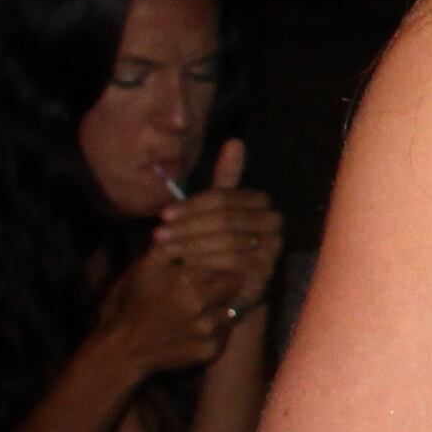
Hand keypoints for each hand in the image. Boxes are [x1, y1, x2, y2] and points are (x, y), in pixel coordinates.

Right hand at [95, 238, 239, 375]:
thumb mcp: (145, 267)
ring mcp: (208, 330)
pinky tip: (208, 319)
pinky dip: (221, 324)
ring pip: (235, 306)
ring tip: (218, 297)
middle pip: (237, 282)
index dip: (232, 254)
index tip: (238, 248)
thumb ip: (169, 244)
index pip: (228, 259)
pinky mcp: (210, 350)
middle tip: (230, 272)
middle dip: (234, 276)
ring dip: (229, 300)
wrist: (124, 348)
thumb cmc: (134, 302)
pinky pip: (227, 331)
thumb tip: (190, 220)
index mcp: (186, 280)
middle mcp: (201, 305)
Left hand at [148, 141, 282, 325]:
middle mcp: (273, 225)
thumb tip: (235, 141)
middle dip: (190, 226)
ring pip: (229, 240)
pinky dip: (206, 262)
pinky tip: (183, 265)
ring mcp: (272, 250)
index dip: (193, 205)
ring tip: (164, 249)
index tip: (163, 214)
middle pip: (227, 218)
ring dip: (192, 244)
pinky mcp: (266, 273)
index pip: (226, 198)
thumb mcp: (212, 212)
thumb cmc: (212, 246)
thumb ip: (225, 180)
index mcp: (261, 206)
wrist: (221, 291)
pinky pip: (234, 263)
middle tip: (158, 234)